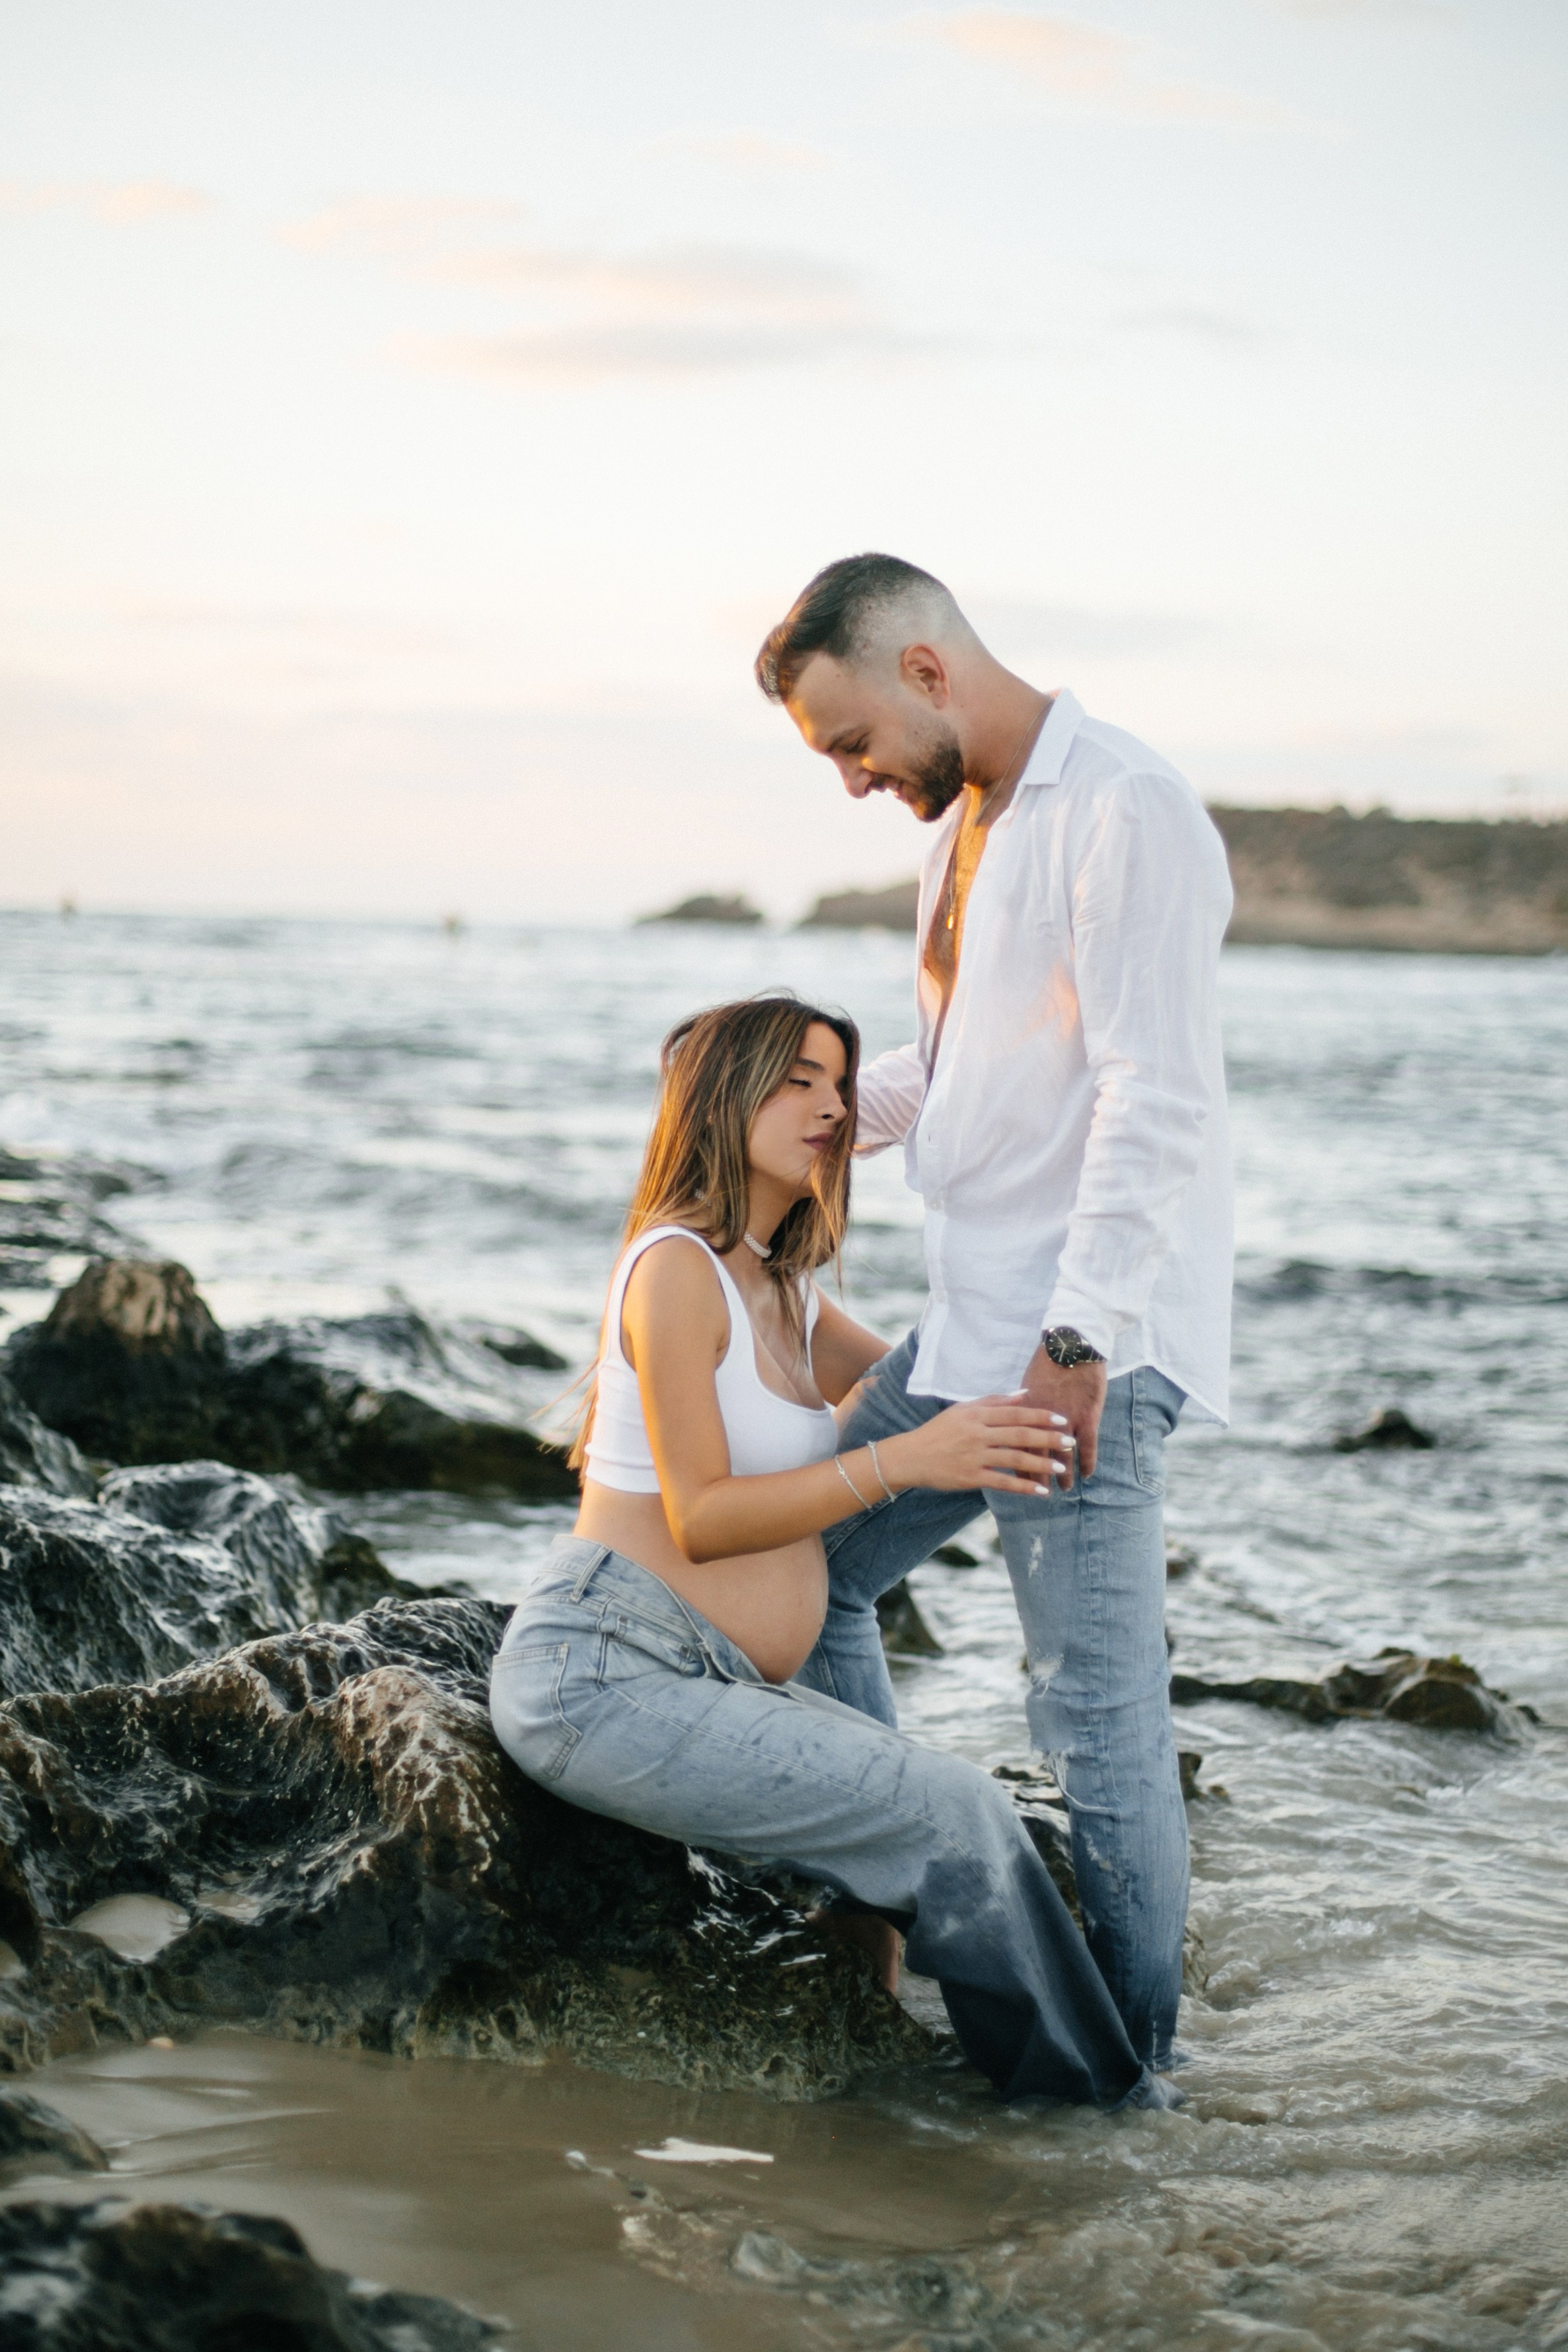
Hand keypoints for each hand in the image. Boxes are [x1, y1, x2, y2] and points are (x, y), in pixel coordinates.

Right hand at [880, 1397, 1074, 1496]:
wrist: (911, 1456)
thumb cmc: (939, 1431)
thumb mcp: (963, 1410)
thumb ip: (994, 1401)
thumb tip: (1024, 1394)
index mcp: (976, 1415)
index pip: (1015, 1414)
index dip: (1040, 1416)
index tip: (1061, 1420)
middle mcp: (977, 1434)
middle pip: (1019, 1435)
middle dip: (1047, 1439)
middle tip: (1070, 1442)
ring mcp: (974, 1456)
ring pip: (1014, 1458)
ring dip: (1040, 1464)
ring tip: (1062, 1467)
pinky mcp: (971, 1478)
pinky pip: (1002, 1482)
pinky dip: (1023, 1487)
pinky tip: (1041, 1492)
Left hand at [1017, 1345, 1107, 1485]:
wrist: (1072, 1343)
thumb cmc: (1048, 1360)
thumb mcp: (1027, 1381)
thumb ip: (1019, 1402)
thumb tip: (1011, 1416)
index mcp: (1025, 1410)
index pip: (1015, 1443)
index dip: (1013, 1461)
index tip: (1011, 1476)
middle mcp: (1042, 1419)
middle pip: (1036, 1453)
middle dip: (1036, 1474)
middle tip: (1037, 1492)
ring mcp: (1067, 1419)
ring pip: (1062, 1454)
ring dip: (1063, 1473)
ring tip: (1064, 1489)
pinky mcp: (1087, 1416)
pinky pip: (1088, 1445)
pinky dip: (1087, 1461)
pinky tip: (1087, 1474)